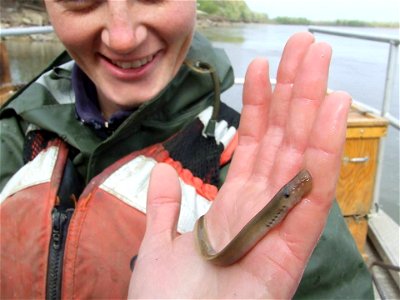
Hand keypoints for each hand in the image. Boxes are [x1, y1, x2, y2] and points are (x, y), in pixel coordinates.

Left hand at [128, 32, 350, 297]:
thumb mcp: (160, 245)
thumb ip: (164, 206)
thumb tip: (166, 171)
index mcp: (233, 207)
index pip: (251, 145)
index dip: (258, 105)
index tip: (261, 68)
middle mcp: (261, 208)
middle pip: (282, 139)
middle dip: (292, 91)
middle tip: (304, 47)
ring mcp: (281, 222)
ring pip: (301, 152)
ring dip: (311, 105)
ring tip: (318, 60)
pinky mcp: (297, 243)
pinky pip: (313, 188)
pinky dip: (324, 147)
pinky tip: (331, 108)